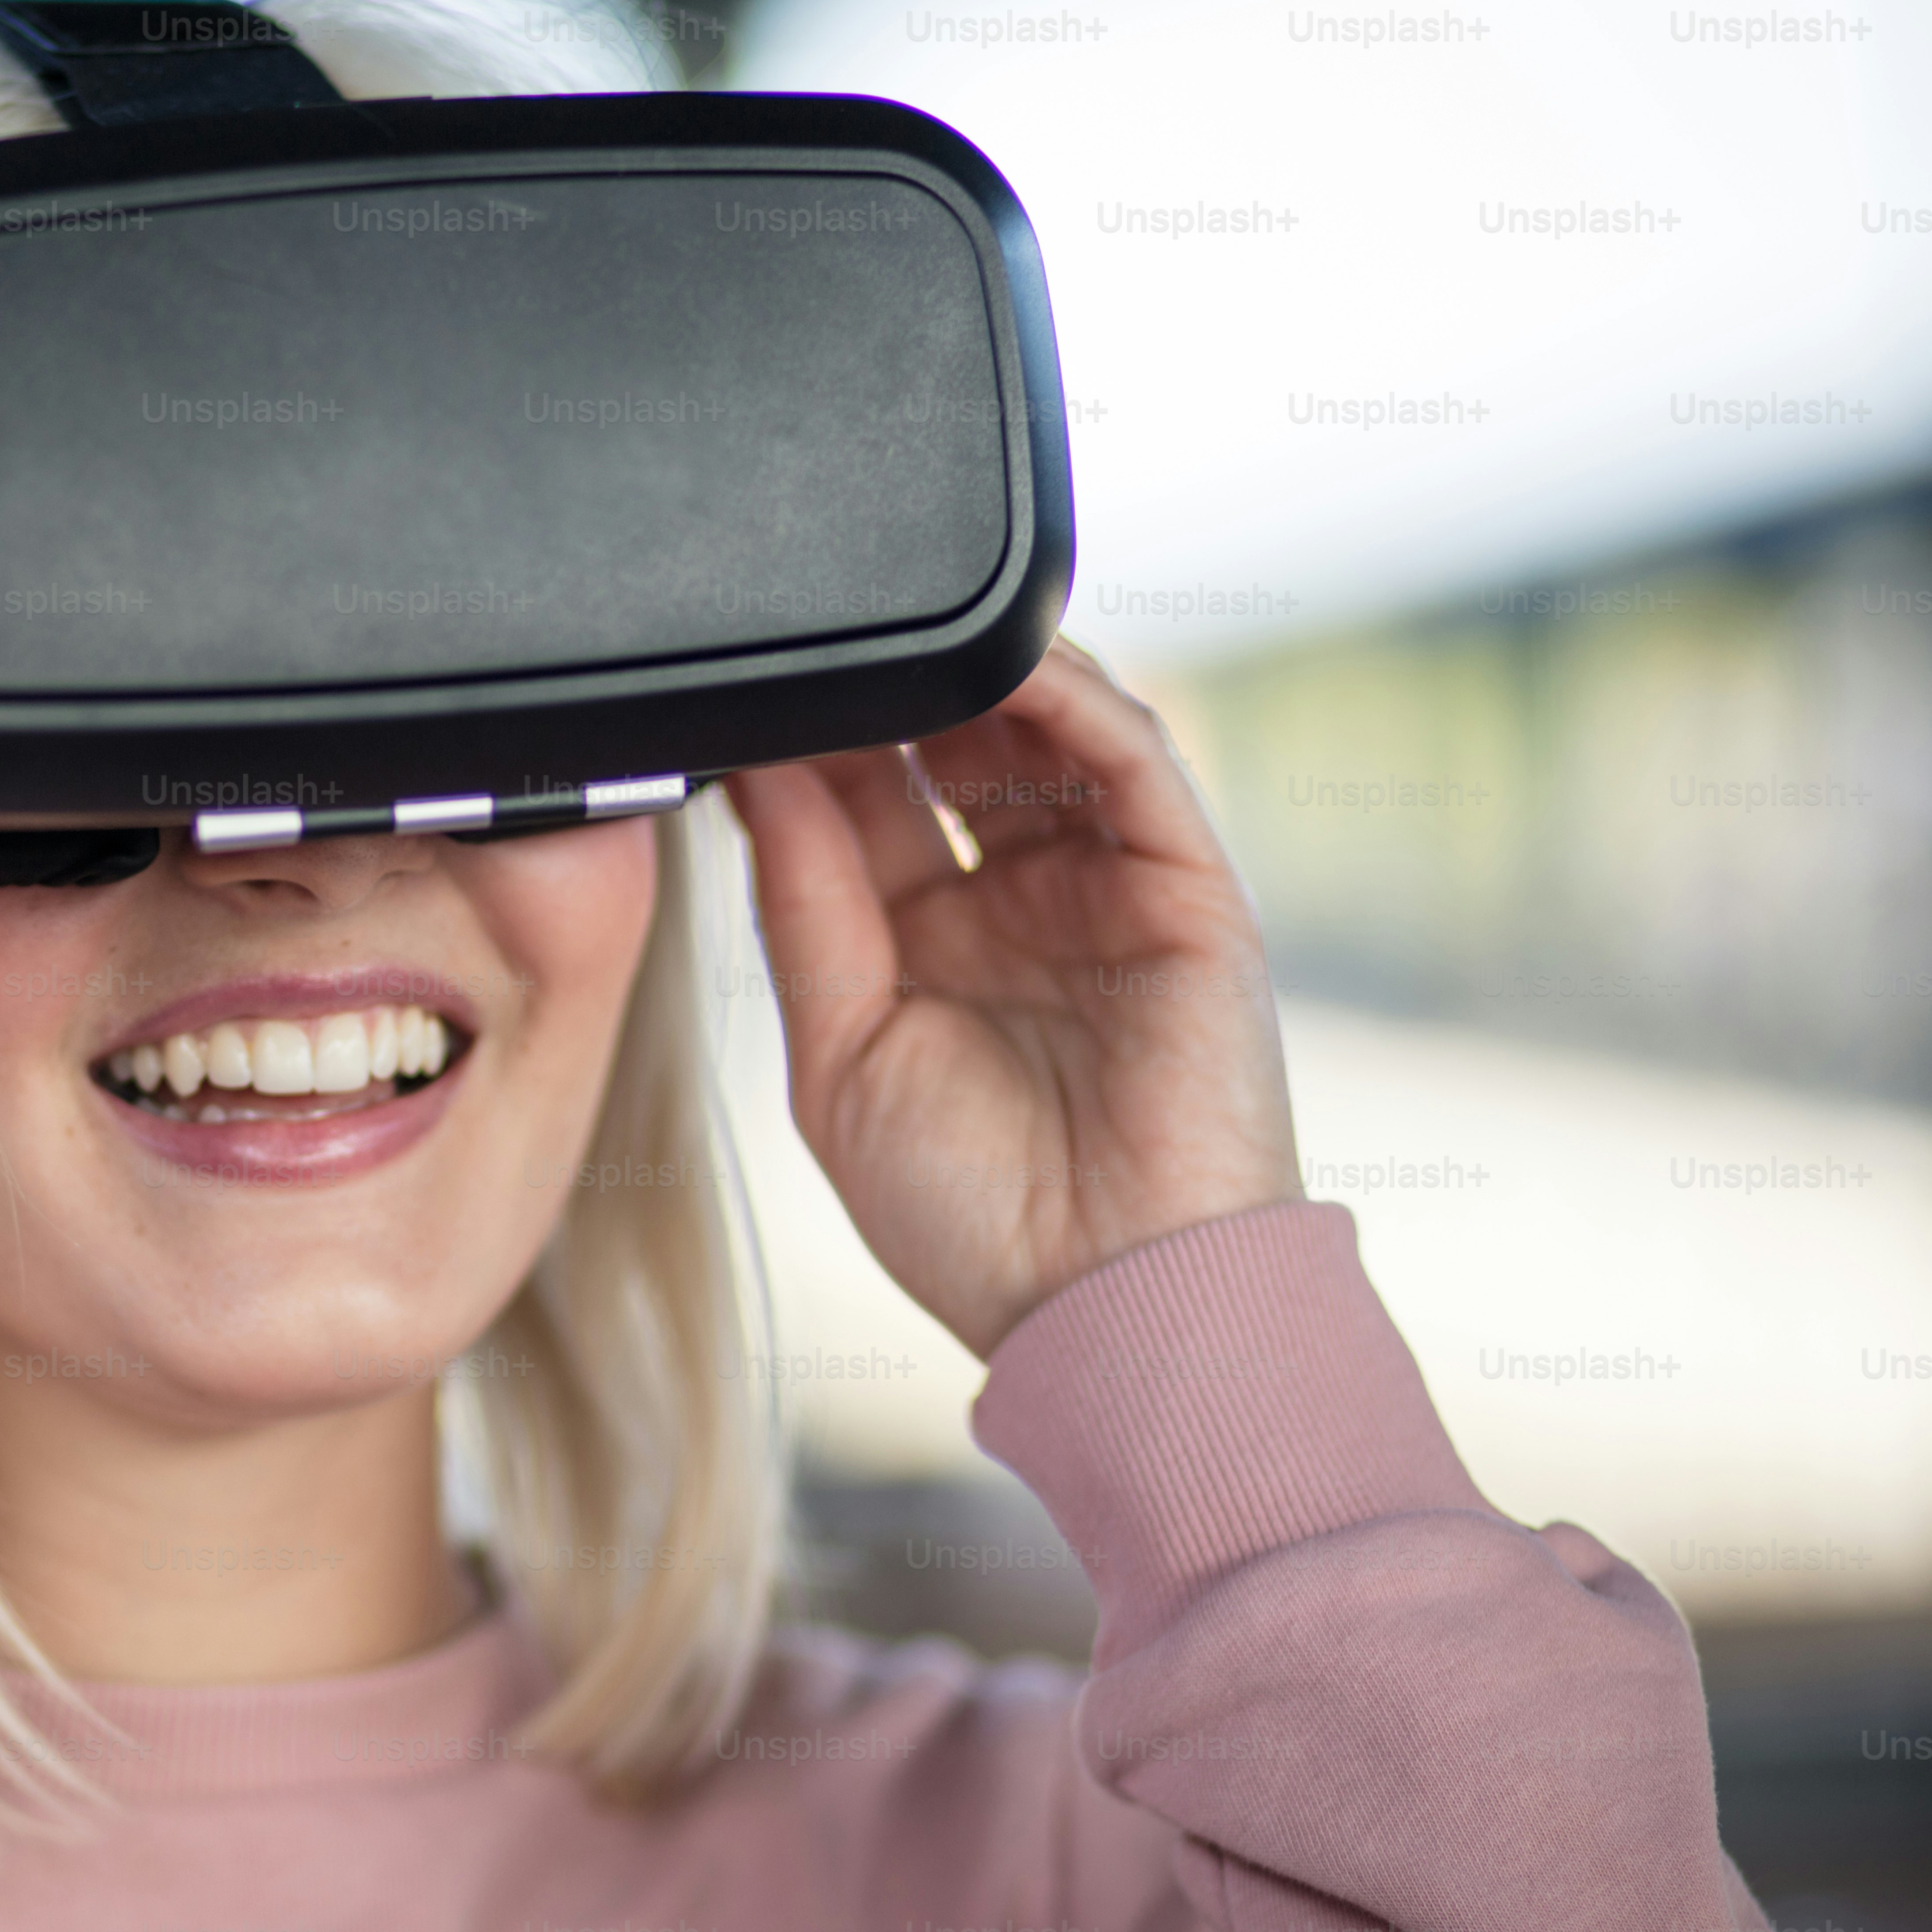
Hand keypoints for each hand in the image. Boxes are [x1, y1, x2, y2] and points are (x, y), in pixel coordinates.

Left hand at [725, 636, 1302, 1360]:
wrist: (1107, 1303)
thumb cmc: (973, 1217)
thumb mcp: (840, 1055)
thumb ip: (805, 908)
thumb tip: (755, 780)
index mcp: (924, 944)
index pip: (863, 802)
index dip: (810, 742)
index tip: (745, 687)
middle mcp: (1015, 901)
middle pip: (948, 749)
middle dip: (888, 690)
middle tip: (816, 641)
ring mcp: (1104, 885)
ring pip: (1046, 733)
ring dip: (976, 668)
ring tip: (902, 628)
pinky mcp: (1186, 886)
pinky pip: (1132, 760)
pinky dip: (1075, 696)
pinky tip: (1009, 658)